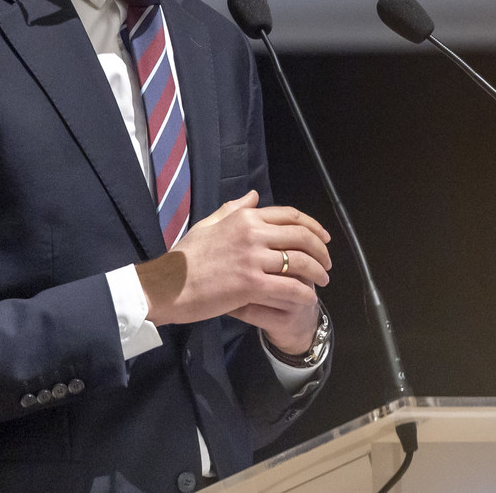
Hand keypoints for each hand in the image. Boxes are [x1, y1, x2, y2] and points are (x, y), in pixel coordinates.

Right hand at [135, 191, 330, 341]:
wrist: (167, 285)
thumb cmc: (185, 257)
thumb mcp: (208, 225)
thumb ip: (233, 209)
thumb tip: (254, 196)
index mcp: (244, 218)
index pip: (290, 217)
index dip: (313, 227)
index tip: (324, 238)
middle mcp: (252, 233)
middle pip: (301, 237)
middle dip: (321, 250)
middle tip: (328, 263)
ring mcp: (252, 259)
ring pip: (299, 262)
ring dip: (317, 272)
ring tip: (323, 282)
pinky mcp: (250, 284)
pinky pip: (288, 287)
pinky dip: (304, 293)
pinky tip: (309, 299)